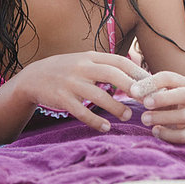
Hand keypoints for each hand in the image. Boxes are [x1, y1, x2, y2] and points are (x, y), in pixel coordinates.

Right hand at [17, 52, 142, 132]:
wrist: (34, 77)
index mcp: (91, 56)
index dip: (136, 72)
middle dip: (131, 87)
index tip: (150, 84)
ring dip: (116, 107)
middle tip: (145, 99)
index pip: (119, 61)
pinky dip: (95, 121)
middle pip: (112, 75)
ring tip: (127, 116)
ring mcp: (71, 83)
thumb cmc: (67, 70)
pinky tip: (105, 127)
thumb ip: (107, 64)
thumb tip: (137, 71)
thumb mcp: (85, 60)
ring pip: (98, 95)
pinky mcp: (61, 99)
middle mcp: (82, 67)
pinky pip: (81, 112)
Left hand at [130, 71, 184, 143]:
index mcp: (183, 83)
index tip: (133, 90)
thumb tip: (132, 91)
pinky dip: (168, 134)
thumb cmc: (168, 102)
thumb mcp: (159, 93)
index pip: (169, 78)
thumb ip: (146, 91)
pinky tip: (155, 131)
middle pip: (184, 94)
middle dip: (163, 98)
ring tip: (144, 119)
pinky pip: (183, 135)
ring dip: (162, 117)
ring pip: (183, 116)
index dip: (151, 83)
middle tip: (145, 103)